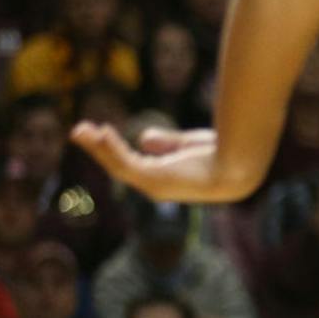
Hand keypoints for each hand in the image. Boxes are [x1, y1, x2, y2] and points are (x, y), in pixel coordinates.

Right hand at [68, 122, 256, 203]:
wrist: (239, 164)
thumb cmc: (224, 155)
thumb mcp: (190, 145)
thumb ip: (167, 143)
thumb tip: (142, 139)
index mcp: (168, 181)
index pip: (134, 166)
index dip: (115, 149)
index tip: (103, 132)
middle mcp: (158, 187)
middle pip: (120, 166)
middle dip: (100, 149)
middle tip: (79, 130)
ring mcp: (155, 186)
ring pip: (117, 165)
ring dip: (98, 147)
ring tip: (80, 130)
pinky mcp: (154, 180)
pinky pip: (124, 163)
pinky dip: (110, 148)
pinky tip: (101, 132)